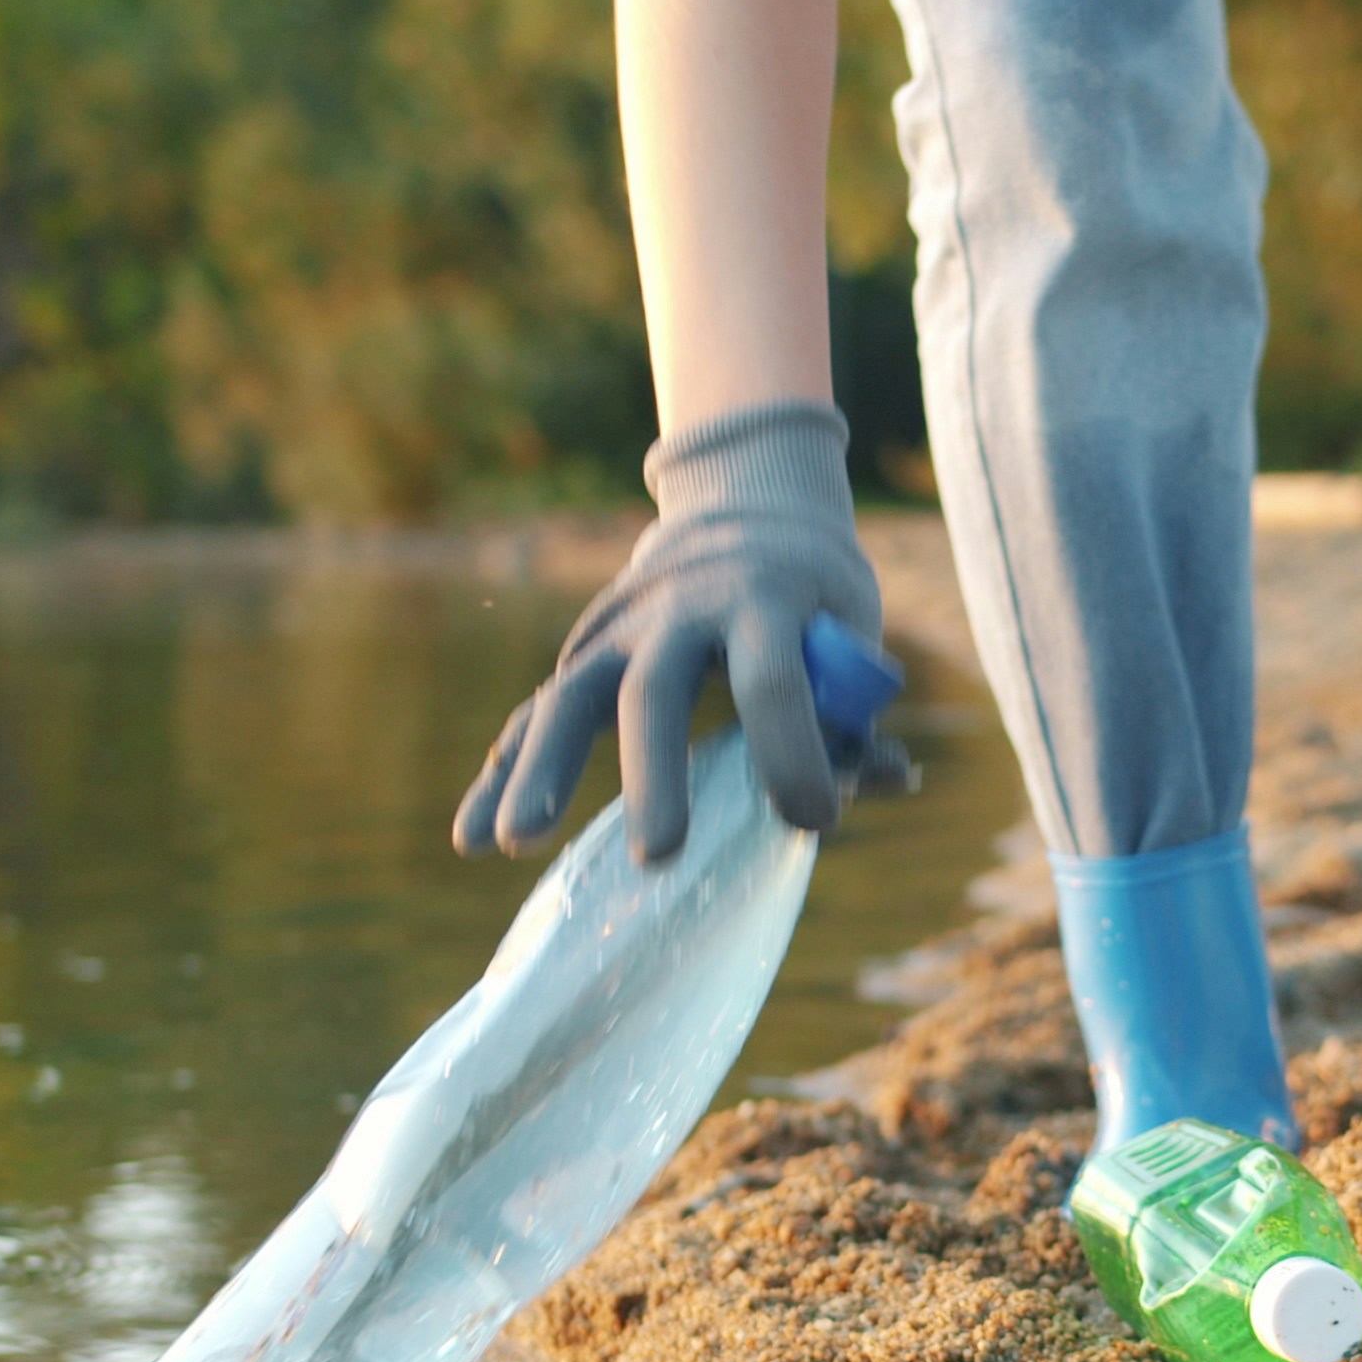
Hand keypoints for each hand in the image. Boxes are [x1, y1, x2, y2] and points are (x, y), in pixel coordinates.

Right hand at [452, 400, 879, 862]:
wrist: (746, 505)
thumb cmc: (812, 591)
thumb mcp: (851, 624)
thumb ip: (860, 707)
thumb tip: (893, 780)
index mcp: (762, 600)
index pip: (775, 679)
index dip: (796, 750)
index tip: (816, 823)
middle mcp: (679, 610)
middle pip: (654, 691)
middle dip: (653, 774)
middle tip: (657, 855)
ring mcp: (618, 629)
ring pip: (571, 697)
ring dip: (540, 771)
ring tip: (514, 846)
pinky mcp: (581, 652)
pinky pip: (532, 715)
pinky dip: (501, 774)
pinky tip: (469, 836)